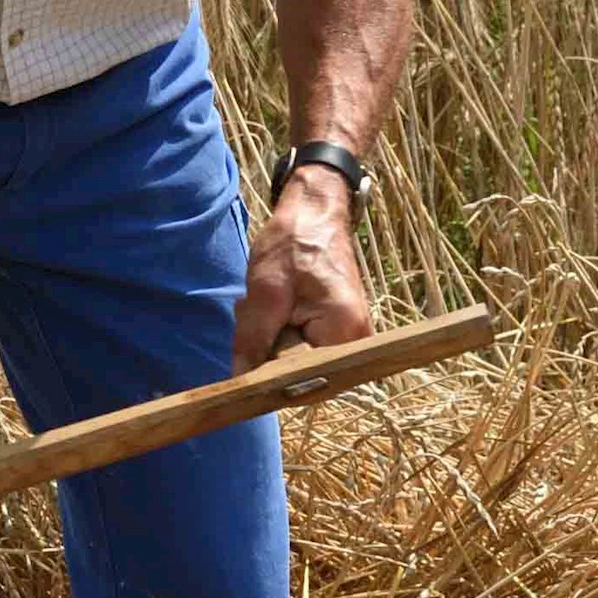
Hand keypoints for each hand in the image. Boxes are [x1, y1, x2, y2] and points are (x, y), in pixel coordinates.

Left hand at [232, 169, 372, 369]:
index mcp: (345, 334)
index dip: (270, 376)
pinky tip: (273, 307)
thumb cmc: (293, 244)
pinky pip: (302, 347)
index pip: (305, 381)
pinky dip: (280, 331)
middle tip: (253, 314)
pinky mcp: (338, 332)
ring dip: (271, 339)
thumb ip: (253, 341)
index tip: (247, 352)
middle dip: (268, 352)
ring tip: (262, 305)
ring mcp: (349, 338)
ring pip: (297, 361)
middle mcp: (356, 343)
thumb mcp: (264, 292)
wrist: (315, 214)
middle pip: (301, 374)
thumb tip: (241, 383)